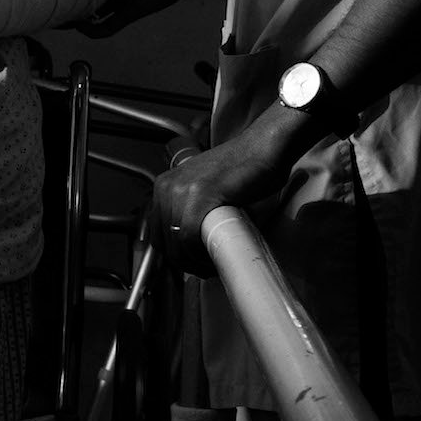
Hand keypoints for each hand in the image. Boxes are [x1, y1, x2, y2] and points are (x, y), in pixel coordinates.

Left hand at [148, 107, 309, 274]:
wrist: (263, 151)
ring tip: (212, 266)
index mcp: (165, 186)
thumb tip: (192, 251)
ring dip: (194, 263)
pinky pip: (189, 237)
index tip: (193, 264)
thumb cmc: (244, 172)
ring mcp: (179, 190)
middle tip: (205, 269)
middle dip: (184, 263)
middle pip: (164, 242)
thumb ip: (193, 215)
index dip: (175, 255)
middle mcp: (166, 187)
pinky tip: (214, 257)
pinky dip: (200, 254)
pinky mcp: (198, 196)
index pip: (157, 234)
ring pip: (176, 244)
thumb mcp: (207, 193)